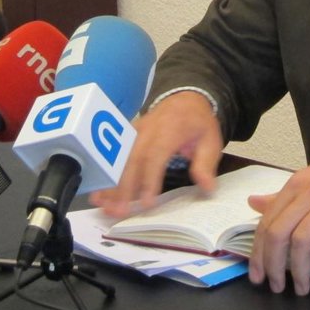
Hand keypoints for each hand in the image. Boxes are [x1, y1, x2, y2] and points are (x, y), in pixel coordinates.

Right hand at [89, 91, 222, 217]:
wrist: (185, 98)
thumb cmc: (197, 123)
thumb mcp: (211, 140)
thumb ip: (206, 164)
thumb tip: (207, 188)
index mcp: (171, 128)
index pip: (156, 154)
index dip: (149, 178)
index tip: (146, 203)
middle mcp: (148, 129)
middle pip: (132, 158)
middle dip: (123, 186)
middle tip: (118, 211)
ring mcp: (134, 131)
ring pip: (119, 158)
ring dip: (110, 183)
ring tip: (104, 205)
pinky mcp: (126, 136)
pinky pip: (114, 156)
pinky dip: (106, 175)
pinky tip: (98, 193)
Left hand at [247, 141, 309, 294]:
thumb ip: (284, 196)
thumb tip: (253, 202)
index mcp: (296, 184)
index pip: (267, 221)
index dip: (258, 252)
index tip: (256, 274)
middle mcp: (309, 191)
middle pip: (279, 232)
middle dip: (273, 265)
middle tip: (276, 286)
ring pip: (302, 240)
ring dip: (299, 270)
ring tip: (301, 288)